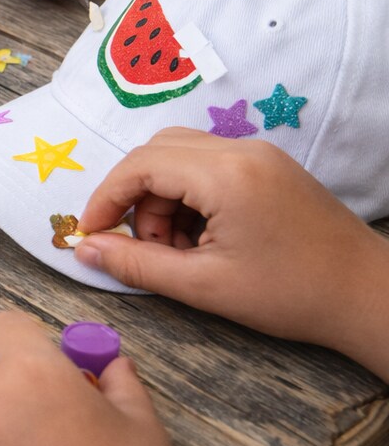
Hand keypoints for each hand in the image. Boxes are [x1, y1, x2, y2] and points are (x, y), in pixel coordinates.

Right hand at [75, 129, 388, 374]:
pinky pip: (207, 164)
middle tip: (142, 245)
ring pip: (180, 156)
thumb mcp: (204, 285)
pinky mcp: (269, 165)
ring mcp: (259, 153)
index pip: (140, 165)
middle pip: (157, 151)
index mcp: (226, 174)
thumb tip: (85, 249)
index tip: (93, 232)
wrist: (369, 296)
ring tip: (177, 250)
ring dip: (161, 198)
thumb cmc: (291, 295)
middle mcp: (241, 150)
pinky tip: (202, 239)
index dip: (107, 197)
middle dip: (135, 197)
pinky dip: (188, 196)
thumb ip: (137, 264)